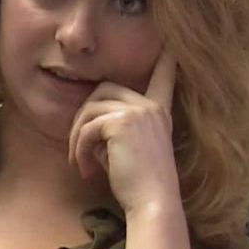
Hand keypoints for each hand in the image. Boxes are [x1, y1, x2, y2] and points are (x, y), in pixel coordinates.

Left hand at [67, 52, 181, 216]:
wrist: (153, 203)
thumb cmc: (139, 186)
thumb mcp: (128, 151)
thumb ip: (113, 131)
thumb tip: (88, 125)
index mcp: (158, 112)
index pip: (164, 78)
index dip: (166, 61)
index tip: (171, 44)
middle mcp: (150, 106)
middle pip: (102, 89)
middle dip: (83, 117)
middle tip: (78, 149)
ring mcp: (138, 111)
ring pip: (89, 109)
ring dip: (76, 137)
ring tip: (79, 163)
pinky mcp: (122, 122)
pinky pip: (86, 128)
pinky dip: (79, 149)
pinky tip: (85, 169)